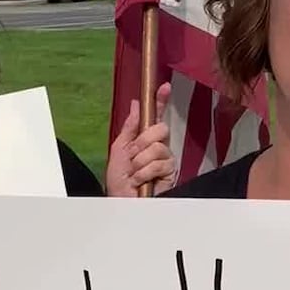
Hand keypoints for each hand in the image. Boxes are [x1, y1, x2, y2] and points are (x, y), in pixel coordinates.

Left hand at [105, 82, 176, 196]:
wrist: (121, 202)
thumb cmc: (118, 181)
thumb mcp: (119, 150)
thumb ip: (129, 127)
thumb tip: (135, 104)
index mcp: (144, 139)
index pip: (155, 116)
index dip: (160, 101)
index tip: (164, 86)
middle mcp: (158, 147)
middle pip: (160, 128)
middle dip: (142, 141)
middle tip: (131, 156)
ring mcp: (166, 159)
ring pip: (159, 147)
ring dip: (140, 161)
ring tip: (134, 174)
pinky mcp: (171, 173)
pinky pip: (160, 162)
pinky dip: (145, 172)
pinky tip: (140, 181)